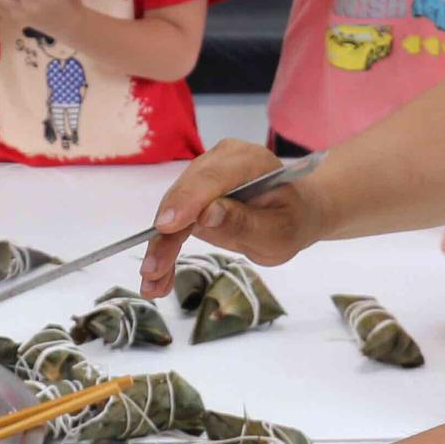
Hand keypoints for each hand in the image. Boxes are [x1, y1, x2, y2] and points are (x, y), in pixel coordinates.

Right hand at [137, 139, 324, 296]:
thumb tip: (206, 215)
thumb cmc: (290, 221)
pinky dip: (163, 248)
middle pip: (184, 194)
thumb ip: (244, 222)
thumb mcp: (278, 231)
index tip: (166, 227)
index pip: (212, 178)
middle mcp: (218, 161)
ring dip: (159, 246)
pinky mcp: (191, 196)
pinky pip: (173, 221)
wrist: (292, 213)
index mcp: (248, 160)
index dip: (187, 201)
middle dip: (165, 233)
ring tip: (152, 282)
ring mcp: (202, 177)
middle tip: (152, 269)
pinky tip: (156, 277)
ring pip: (172, 209)